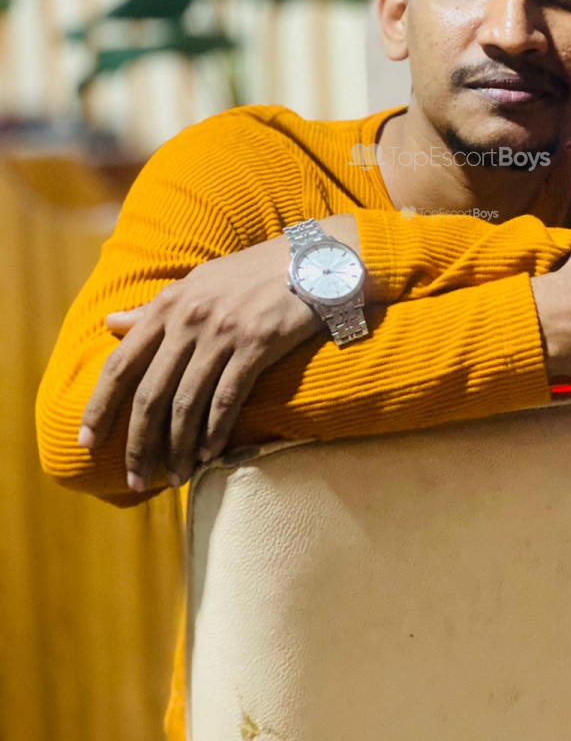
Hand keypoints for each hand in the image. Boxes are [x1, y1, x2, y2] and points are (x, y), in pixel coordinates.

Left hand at [79, 235, 319, 491]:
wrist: (312, 260)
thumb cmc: (251, 275)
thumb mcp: (196, 284)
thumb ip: (154, 310)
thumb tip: (110, 324)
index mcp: (169, 304)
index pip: (120, 364)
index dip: (100, 407)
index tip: (88, 442)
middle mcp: (189, 318)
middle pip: (150, 394)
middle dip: (139, 445)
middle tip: (135, 479)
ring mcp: (222, 332)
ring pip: (187, 404)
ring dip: (178, 449)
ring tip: (175, 478)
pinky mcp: (257, 344)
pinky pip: (227, 400)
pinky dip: (214, 433)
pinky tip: (210, 455)